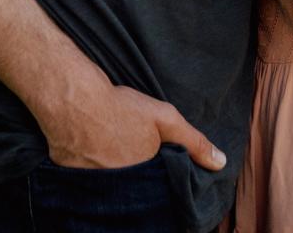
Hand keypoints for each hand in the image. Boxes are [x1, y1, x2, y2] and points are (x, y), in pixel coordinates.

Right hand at [37, 65, 226, 172]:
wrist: (73, 99)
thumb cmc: (120, 108)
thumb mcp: (164, 119)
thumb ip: (193, 142)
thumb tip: (221, 163)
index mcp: (142, 181)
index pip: (156, 192)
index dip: (159, 180)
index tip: (156, 164)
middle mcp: (118, 190)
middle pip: (134, 190)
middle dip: (138, 179)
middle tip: (132, 154)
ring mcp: (93, 187)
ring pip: (111, 187)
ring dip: (115, 176)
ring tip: (114, 152)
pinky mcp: (71, 179)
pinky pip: (88, 182)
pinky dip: (93, 172)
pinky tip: (93, 153)